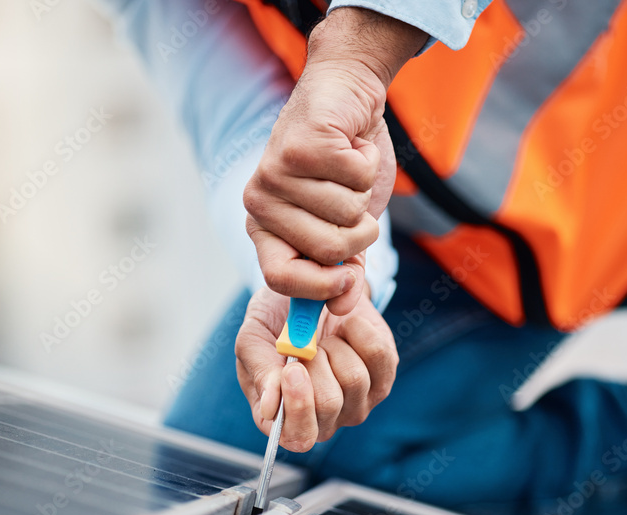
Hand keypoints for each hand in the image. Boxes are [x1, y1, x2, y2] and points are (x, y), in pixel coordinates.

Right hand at [235, 286, 398, 452]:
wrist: (308, 296)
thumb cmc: (274, 323)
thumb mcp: (253, 339)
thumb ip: (259, 372)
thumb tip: (270, 408)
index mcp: (284, 419)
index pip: (298, 437)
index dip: (298, 407)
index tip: (293, 369)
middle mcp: (323, 420)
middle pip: (328, 404)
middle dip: (314, 362)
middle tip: (305, 345)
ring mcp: (357, 403)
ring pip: (354, 379)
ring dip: (334, 346)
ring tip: (323, 339)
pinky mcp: (383, 378)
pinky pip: (378, 355)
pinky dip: (358, 331)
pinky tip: (345, 329)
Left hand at [243, 8, 426, 315]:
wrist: (346, 95)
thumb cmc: (345, 167)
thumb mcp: (346, 227)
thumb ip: (345, 270)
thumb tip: (344, 308)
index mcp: (263, 229)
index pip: (279, 279)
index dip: (321, 286)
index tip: (350, 274)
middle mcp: (259, 202)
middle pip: (326, 250)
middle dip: (359, 230)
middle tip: (354, 201)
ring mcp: (275, 172)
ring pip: (346, 214)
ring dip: (364, 193)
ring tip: (349, 171)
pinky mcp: (301, 144)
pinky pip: (357, 178)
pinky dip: (367, 162)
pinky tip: (351, 145)